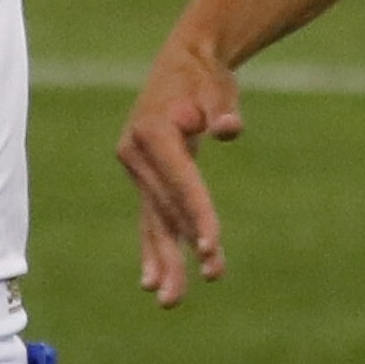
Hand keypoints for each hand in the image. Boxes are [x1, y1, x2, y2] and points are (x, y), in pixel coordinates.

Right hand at [117, 40, 243, 307]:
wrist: (185, 63)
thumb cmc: (205, 78)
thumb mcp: (218, 88)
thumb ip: (221, 110)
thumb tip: (227, 129)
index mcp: (152, 131)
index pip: (181, 181)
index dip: (197, 214)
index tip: (210, 247)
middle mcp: (137, 153)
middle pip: (163, 209)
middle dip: (179, 251)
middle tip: (189, 288)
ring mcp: (137, 169)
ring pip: (154, 222)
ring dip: (165, 261)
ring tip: (171, 301)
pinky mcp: (145, 180)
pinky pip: (152, 219)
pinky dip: (157, 248)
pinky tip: (154, 281)